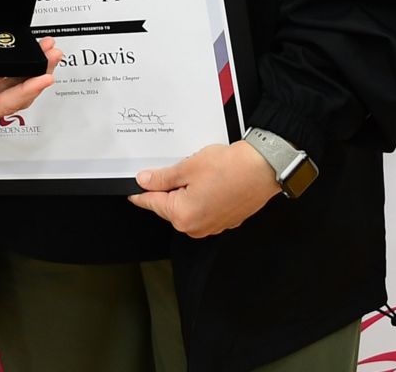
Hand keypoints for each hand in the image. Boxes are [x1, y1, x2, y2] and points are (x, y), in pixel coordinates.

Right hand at [0, 38, 61, 131]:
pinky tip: (26, 53)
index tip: (44, 78)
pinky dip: (16, 65)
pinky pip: (2, 77)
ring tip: (46, 50)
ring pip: (11, 86)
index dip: (26, 90)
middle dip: (36, 75)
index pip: (2, 104)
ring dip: (29, 69)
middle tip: (52, 56)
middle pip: (14, 96)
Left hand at [128, 140, 278, 236]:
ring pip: (187, 207)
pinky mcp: (225, 220)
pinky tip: (208, 180)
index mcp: (183, 216)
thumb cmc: (229, 168)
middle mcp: (196, 227)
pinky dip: (201, 196)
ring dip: (186, 192)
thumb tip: (144, 181)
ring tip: (196, 171)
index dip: (141, 194)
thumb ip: (162, 177)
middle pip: (170, 207)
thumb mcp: (187, 167)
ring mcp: (212, 226)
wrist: (263, 169)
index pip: (152, 204)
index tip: (132, 192)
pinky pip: (203, 209)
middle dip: (168, 189)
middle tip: (174, 168)